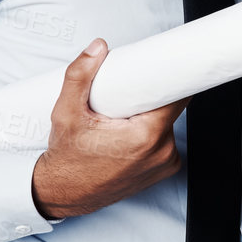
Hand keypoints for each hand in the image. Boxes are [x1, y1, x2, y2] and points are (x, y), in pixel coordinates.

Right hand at [30, 39, 188, 219]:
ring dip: (153, 117)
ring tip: (127, 116)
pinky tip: (132, 134)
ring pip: (168, 125)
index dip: (174, 79)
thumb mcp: (66, 113)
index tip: (170, 66)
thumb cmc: (66, 158)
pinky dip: (153, 136)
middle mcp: (161, 152)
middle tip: (133, 92)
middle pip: (172, 109)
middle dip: (155, 97)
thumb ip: (80, 76)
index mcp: (146, 136)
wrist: (63, 193)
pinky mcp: (162, 172)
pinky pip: (165, 143)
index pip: (177, 97)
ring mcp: (164, 164)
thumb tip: (97, 48)